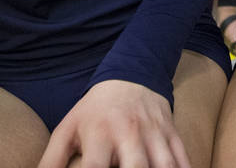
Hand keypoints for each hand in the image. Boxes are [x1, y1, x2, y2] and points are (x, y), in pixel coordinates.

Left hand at [39, 80, 189, 167]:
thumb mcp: (68, 129)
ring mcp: (154, 133)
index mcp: (100, 134)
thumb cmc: (94, 111)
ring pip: (164, 164)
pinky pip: (183, 157)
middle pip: (135, 166)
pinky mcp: (172, 133)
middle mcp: (129, 133)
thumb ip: (52, 161)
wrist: (130, 77)